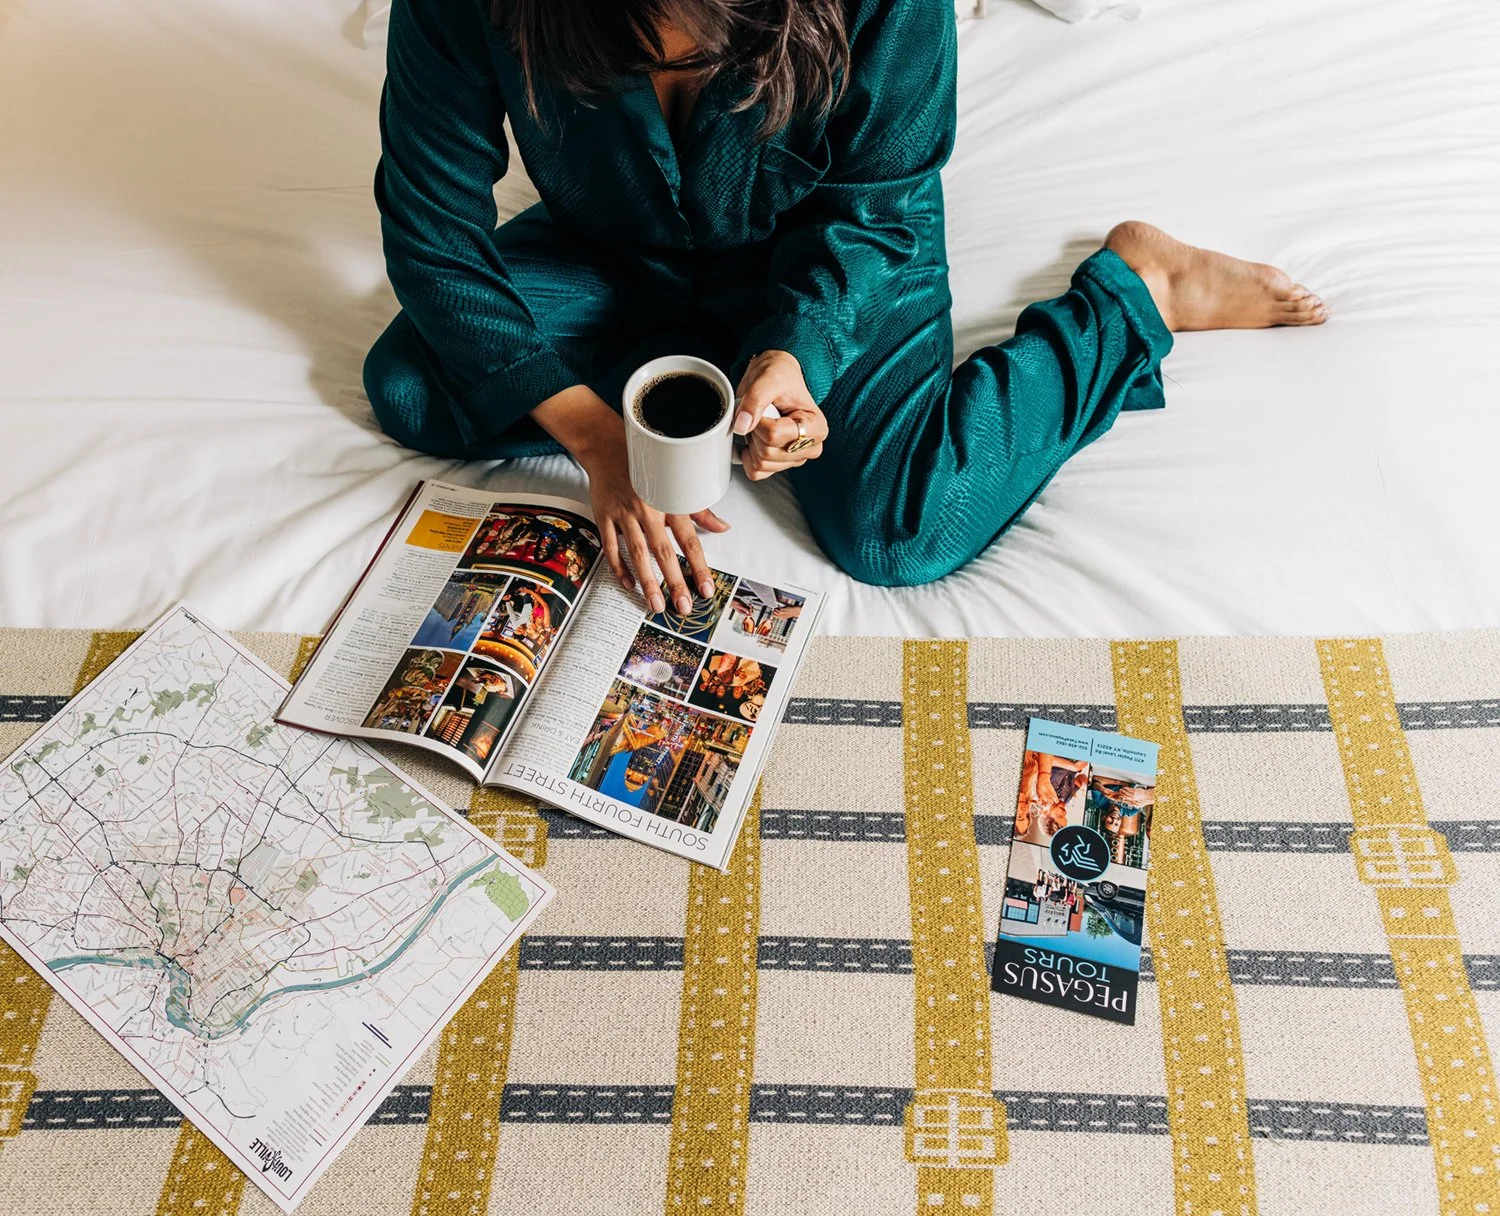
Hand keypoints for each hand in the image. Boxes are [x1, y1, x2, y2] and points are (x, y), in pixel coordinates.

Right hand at [580, 422, 727, 613]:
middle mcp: (648, 508)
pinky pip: (611, 547)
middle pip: (664, 552)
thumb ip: (700, 509)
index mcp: (670, 501)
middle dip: (674, 582)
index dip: (699, 567)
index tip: (706, 589)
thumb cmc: (647, 466)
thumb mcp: (677, 483)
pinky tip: (628, 585)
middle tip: (682, 607)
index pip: (689, 541)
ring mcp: (624, 513)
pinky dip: (619, 567)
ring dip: (647, 582)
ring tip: (655, 605)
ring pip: (637, 553)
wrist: (608, 445)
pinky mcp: (604, 516)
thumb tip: (723, 527)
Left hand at [733, 350, 828, 480]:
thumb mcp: (768, 379)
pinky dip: (747, 457)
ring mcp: (795, 458)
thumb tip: (742, 426)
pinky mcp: (780, 465)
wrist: (775, 376)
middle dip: (754, 432)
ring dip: (752, 443)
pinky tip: (752, 439)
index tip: (764, 407)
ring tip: (760, 424)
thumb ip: (755, 399)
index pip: (774, 435)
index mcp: (816, 427)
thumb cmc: (779, 375)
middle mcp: (810, 446)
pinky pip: (756, 472)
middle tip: (761, 414)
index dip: (759, 421)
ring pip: (760, 464)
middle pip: (766, 453)